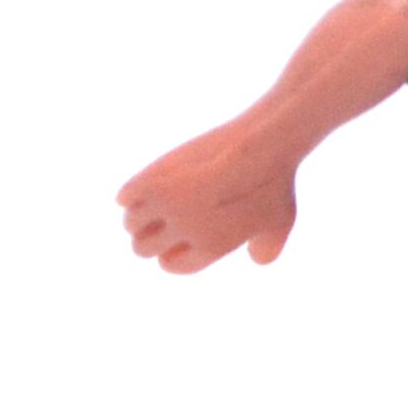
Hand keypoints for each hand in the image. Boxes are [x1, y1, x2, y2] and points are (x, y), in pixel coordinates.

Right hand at [115, 121, 298, 273]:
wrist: (264, 144)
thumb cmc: (277, 181)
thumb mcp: (282, 222)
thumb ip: (269, 248)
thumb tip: (257, 260)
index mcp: (208, 249)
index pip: (172, 264)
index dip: (169, 255)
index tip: (168, 246)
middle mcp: (183, 232)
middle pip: (142, 248)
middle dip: (146, 239)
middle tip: (148, 226)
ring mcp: (167, 206)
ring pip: (131, 223)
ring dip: (135, 216)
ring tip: (142, 205)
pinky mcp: (154, 179)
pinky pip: (125, 197)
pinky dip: (128, 194)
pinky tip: (136, 190)